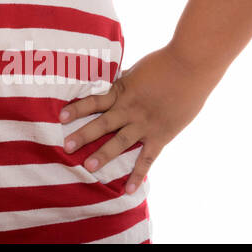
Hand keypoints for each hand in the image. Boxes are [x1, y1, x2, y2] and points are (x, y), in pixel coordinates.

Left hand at [59, 44, 220, 195]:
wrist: (191, 66)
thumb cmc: (165, 62)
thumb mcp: (137, 70)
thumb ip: (123, 82)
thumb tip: (109, 83)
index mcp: (122, 91)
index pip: (94, 101)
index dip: (77, 108)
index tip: (60, 116)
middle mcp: (130, 109)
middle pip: (102, 124)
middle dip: (83, 135)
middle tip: (65, 146)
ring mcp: (145, 124)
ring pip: (120, 142)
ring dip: (103, 155)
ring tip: (88, 166)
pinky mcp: (161, 136)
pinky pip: (147, 158)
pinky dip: (137, 174)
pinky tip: (127, 189)